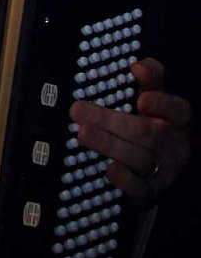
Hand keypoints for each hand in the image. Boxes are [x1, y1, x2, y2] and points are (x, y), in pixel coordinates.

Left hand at [69, 58, 191, 207]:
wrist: (160, 169)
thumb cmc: (154, 125)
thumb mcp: (156, 98)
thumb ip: (151, 78)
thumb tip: (139, 65)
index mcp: (178, 121)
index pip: (178, 111)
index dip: (162, 105)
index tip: (142, 99)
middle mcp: (174, 146)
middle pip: (147, 134)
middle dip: (111, 121)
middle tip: (78, 110)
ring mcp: (164, 171)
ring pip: (139, 158)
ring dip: (108, 145)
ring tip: (83, 133)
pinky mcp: (150, 192)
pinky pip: (139, 188)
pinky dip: (124, 180)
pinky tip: (109, 169)